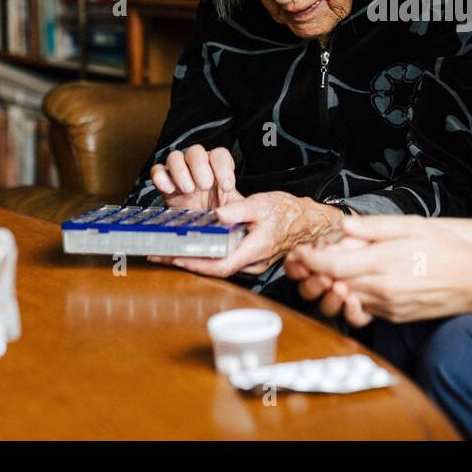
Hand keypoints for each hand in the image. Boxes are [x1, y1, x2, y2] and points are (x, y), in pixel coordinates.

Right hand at [150, 145, 239, 210]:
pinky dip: (161, 177)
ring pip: (174, 156)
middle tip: (205, 186)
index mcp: (217, 169)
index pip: (220, 154)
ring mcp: (179, 174)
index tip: (226, 187)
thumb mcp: (235, 211)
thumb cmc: (219, 216)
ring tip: (189, 190)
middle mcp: (197, 167)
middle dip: (201, 167)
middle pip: (195, 150)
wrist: (201, 229)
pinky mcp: (164, 185)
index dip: (223, 167)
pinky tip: (170, 190)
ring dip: (181, 171)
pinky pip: (157, 171)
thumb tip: (234, 212)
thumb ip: (240, 209)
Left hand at [150, 191, 339, 278]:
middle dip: (187, 262)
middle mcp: (252, 261)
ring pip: (220, 264)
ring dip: (196, 258)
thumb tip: (217, 215)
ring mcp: (253, 262)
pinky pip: (226, 259)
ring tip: (171, 250)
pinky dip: (209, 254)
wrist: (310, 222)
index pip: (221, 265)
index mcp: (255, 249)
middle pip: (215, 268)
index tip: (174, 258)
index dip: (196, 264)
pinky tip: (195, 245)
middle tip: (161, 255)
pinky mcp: (252, 258)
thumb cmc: (289, 212)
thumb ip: (240, 210)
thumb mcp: (264, 203)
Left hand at [291, 215, 471, 323]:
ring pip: (345, 299)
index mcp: (384, 262)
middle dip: (315, 273)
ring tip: (329, 272)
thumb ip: (375, 227)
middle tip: (304, 261)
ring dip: (332, 287)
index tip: (300, 252)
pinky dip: (353, 298)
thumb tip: (345, 225)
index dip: (311, 260)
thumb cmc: (446, 250)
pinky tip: (355, 284)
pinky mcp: (393, 317)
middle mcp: (382, 288)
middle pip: (333, 283)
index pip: (333, 264)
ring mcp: (387, 306)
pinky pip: (363, 309)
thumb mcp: (413, 225)